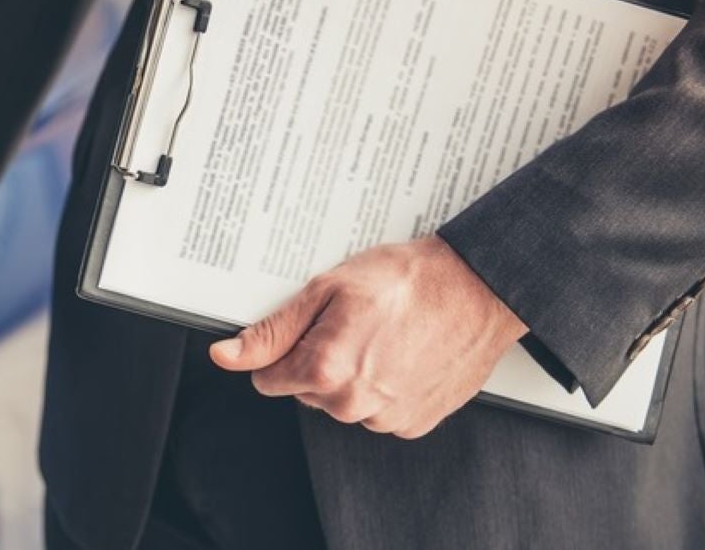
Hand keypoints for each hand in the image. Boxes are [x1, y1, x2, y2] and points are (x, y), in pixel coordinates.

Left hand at [210, 235, 526, 438]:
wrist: (478, 290)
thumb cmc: (408, 281)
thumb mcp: (327, 289)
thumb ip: (273, 330)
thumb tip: (226, 357)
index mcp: (324, 370)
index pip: (268, 379)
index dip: (285, 349)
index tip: (311, 327)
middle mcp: (352, 404)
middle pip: (306, 392)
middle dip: (319, 360)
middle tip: (353, 324)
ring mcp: (385, 418)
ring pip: (343, 403)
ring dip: (353, 376)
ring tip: (383, 336)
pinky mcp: (414, 424)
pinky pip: (378, 412)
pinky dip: (384, 388)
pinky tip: (402, 355)